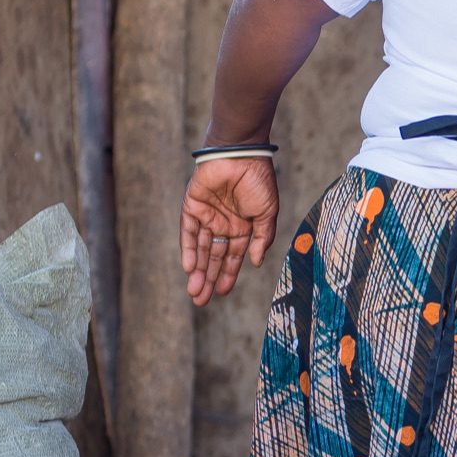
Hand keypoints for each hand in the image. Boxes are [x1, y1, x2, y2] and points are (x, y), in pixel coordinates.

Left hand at [180, 156, 279, 305]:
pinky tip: (190, 267)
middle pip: (214, 257)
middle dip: (208, 278)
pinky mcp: (192, 207)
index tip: (223, 292)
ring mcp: (207, 216)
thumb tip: (255, 263)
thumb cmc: (259, 182)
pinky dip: (189, 250)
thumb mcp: (267, 214)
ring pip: (201, 249)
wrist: (240, 155)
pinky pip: (188, 232)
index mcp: (243, 227)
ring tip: (194, 291)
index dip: (229, 274)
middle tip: (201, 301)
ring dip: (197, 270)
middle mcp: (224, 224)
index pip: (233, 256)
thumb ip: (262, 238)